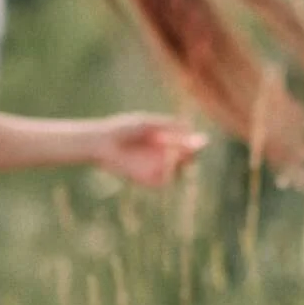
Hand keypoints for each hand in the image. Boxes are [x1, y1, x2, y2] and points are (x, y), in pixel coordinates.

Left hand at [93, 112, 208, 187]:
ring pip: (178, 170)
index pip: (187, 144)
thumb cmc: (122, 129)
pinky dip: (169, 174)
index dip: (195, 143)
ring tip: (178, 153)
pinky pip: (164, 181)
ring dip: (182, 163)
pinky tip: (166, 162)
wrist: (102, 143)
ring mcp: (155, 168)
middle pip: (187, 158)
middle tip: (192, 148)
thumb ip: (167, 124)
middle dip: (192, 154)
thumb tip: (189, 126)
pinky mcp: (147, 180)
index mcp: (165, 140)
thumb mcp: (147, 123)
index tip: (201, 140)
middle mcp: (162, 156)